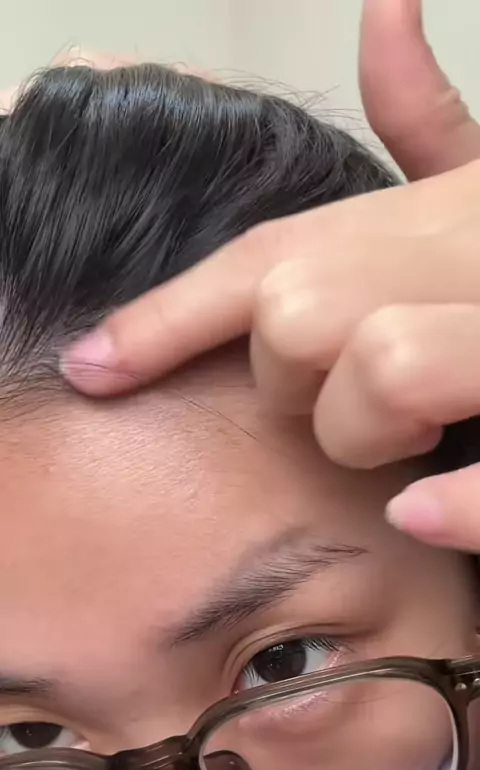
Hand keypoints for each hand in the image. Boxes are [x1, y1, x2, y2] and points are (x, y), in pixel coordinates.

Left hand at [60, 0, 479, 552]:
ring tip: (419, 427)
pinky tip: (423, 511)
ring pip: (381, 368)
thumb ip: (437, 121)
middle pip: (299, 315)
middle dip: (299, 377)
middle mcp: (463, 260)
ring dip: (370, 423)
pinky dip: (459, 499)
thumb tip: (387, 12)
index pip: (266, 261)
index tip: (93, 366)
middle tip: (359, 393)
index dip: (169, 317)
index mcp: (434, 218)